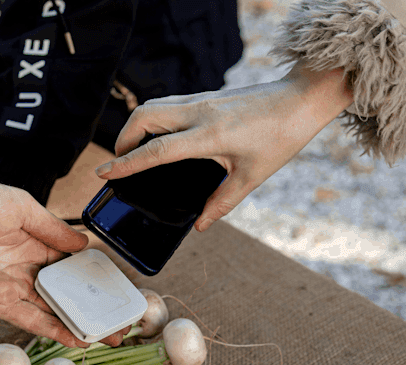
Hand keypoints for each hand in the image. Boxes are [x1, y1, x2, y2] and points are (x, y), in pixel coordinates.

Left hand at [0, 179, 128, 348]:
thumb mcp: (21, 206)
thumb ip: (52, 229)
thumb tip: (84, 245)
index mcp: (32, 240)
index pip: (68, 263)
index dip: (90, 277)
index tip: (114, 289)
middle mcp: (24, 266)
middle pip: (64, 292)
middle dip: (90, 307)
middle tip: (118, 322)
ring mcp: (10, 285)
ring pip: (51, 309)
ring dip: (78, 324)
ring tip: (106, 337)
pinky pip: (28, 319)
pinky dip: (52, 330)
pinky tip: (77, 339)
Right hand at [94, 61, 352, 231]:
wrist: (301, 100)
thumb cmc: (281, 137)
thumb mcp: (252, 177)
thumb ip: (222, 202)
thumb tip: (200, 225)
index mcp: (209, 136)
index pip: (156, 150)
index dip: (127, 164)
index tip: (104, 174)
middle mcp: (200, 113)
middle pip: (144, 117)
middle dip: (124, 139)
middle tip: (118, 163)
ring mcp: (201, 100)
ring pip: (153, 106)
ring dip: (135, 126)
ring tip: (133, 150)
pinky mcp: (206, 96)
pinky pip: (167, 104)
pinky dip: (152, 119)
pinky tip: (158, 136)